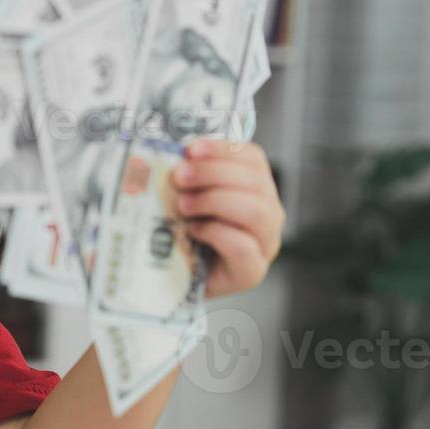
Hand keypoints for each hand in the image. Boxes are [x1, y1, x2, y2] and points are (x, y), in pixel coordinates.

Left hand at [170, 138, 285, 297]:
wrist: (171, 279)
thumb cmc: (178, 233)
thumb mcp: (180, 197)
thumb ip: (182, 177)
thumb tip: (162, 155)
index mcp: (254, 188)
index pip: (252, 159)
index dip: (222, 149)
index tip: (191, 149)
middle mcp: (267, 214)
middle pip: (255, 182)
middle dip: (213, 173)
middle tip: (179, 176)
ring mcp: (264, 244)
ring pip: (256, 211)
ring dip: (215, 201)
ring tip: (183, 205)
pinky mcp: (251, 271)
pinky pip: (243, 246)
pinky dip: (216, 233)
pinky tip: (193, 230)